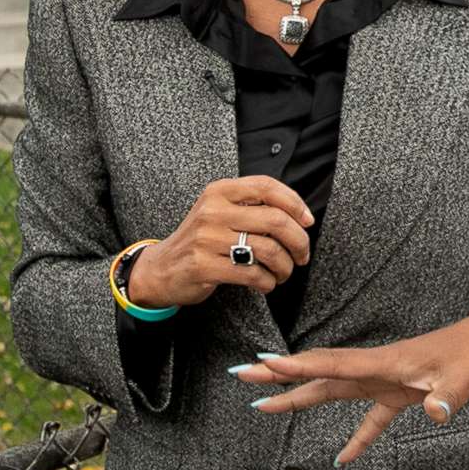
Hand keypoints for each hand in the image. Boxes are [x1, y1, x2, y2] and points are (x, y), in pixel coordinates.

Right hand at [127, 177, 313, 311]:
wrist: (160, 268)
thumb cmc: (200, 240)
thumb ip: (251, 206)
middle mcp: (213, 211)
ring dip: (285, 267)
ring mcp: (207, 239)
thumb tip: (300, 216)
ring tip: (283, 273)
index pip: (267, 186)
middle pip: (275, 220)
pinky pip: (252, 274)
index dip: (295, 203)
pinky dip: (267, 282)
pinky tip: (266, 283)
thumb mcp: (219, 211)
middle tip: (302, 255)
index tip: (308, 221)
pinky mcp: (204, 266)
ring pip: (268, 250)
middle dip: (298, 241)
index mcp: (220, 191)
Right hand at [234, 304, 468, 463]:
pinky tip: (342, 460)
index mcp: (386, 362)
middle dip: (281, 376)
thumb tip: (433, 414)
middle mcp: (377, 368)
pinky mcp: (400, 393)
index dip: (298, 366)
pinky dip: (356, 438)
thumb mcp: (464, 378)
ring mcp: (386, 380)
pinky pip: (370, 418)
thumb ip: (446, 397)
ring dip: (300, 398)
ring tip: (264, 405)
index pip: (333, 364)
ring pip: (333, 390)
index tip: (265, 365)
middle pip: (320, 374)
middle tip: (243, 376)